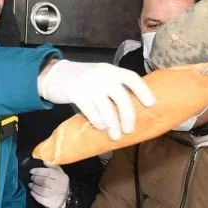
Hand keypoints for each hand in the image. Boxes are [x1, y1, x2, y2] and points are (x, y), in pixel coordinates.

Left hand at [29, 161, 69, 207]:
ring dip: (33, 186)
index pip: (49, 172)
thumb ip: (53, 167)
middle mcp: (59, 186)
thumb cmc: (61, 184)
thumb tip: (44, 161)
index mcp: (62, 178)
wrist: (66, 200)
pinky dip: (34, 194)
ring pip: (41, 190)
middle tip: (31, 178)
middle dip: (35, 178)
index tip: (32, 171)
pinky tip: (32, 191)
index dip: (38, 171)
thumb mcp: (60, 174)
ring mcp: (55, 195)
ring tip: (31, 184)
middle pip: (44, 181)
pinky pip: (39, 198)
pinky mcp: (50, 203)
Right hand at [38, 60, 154, 140]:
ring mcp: (90, 84)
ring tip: (116, 135)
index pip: (132, 78)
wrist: (55, 74)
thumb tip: (133, 110)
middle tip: (130, 130)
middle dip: (128, 116)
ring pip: (107, 108)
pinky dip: (98, 122)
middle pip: (122, 98)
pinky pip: (91, 111)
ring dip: (113, 124)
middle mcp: (104, 76)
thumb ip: (115, 87)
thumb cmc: (84, 80)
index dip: (143, 91)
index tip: (151, 104)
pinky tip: (101, 127)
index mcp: (113, 71)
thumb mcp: (102, 76)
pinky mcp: (76, 93)